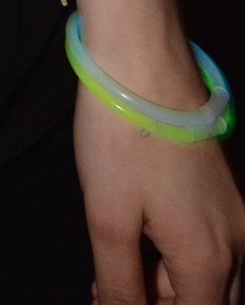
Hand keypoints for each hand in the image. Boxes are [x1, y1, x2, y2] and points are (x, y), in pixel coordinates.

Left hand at [72, 0, 243, 301]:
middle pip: (210, 302)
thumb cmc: (123, 140)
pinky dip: (177, 252)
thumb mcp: (109, 219)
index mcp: (211, 261)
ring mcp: (236, 213)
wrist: (145, 59)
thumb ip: (120, 282)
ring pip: (213, 276)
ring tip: (116, 258)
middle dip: (166, 300)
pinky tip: (137, 231)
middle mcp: (238, 244)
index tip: (108, 295)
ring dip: (170, 280)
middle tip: (113, 283)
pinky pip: (212, 243)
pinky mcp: (226, 188)